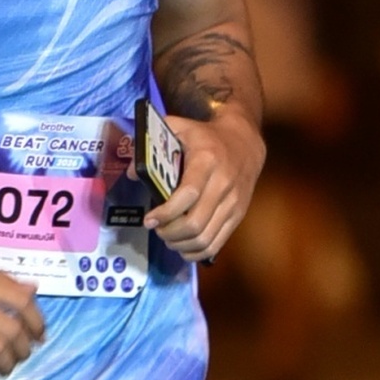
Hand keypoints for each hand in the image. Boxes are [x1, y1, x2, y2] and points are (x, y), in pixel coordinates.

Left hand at [148, 114, 262, 265]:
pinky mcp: (238, 215)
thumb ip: (154, 143)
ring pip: (205, 238)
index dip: (166, 212)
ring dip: (181, 244)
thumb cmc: (208, 137)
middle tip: (156, 229)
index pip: (187, 194)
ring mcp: (233, 203)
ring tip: (167, 237)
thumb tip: (133, 173)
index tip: (149, 220)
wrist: (246, 142)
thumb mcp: (181, 128)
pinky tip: (183, 246)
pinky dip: (197, 252)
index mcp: (207, 161)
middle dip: (169, 233)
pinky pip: (217, 243)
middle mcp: (223, 184)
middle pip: (195, 223)